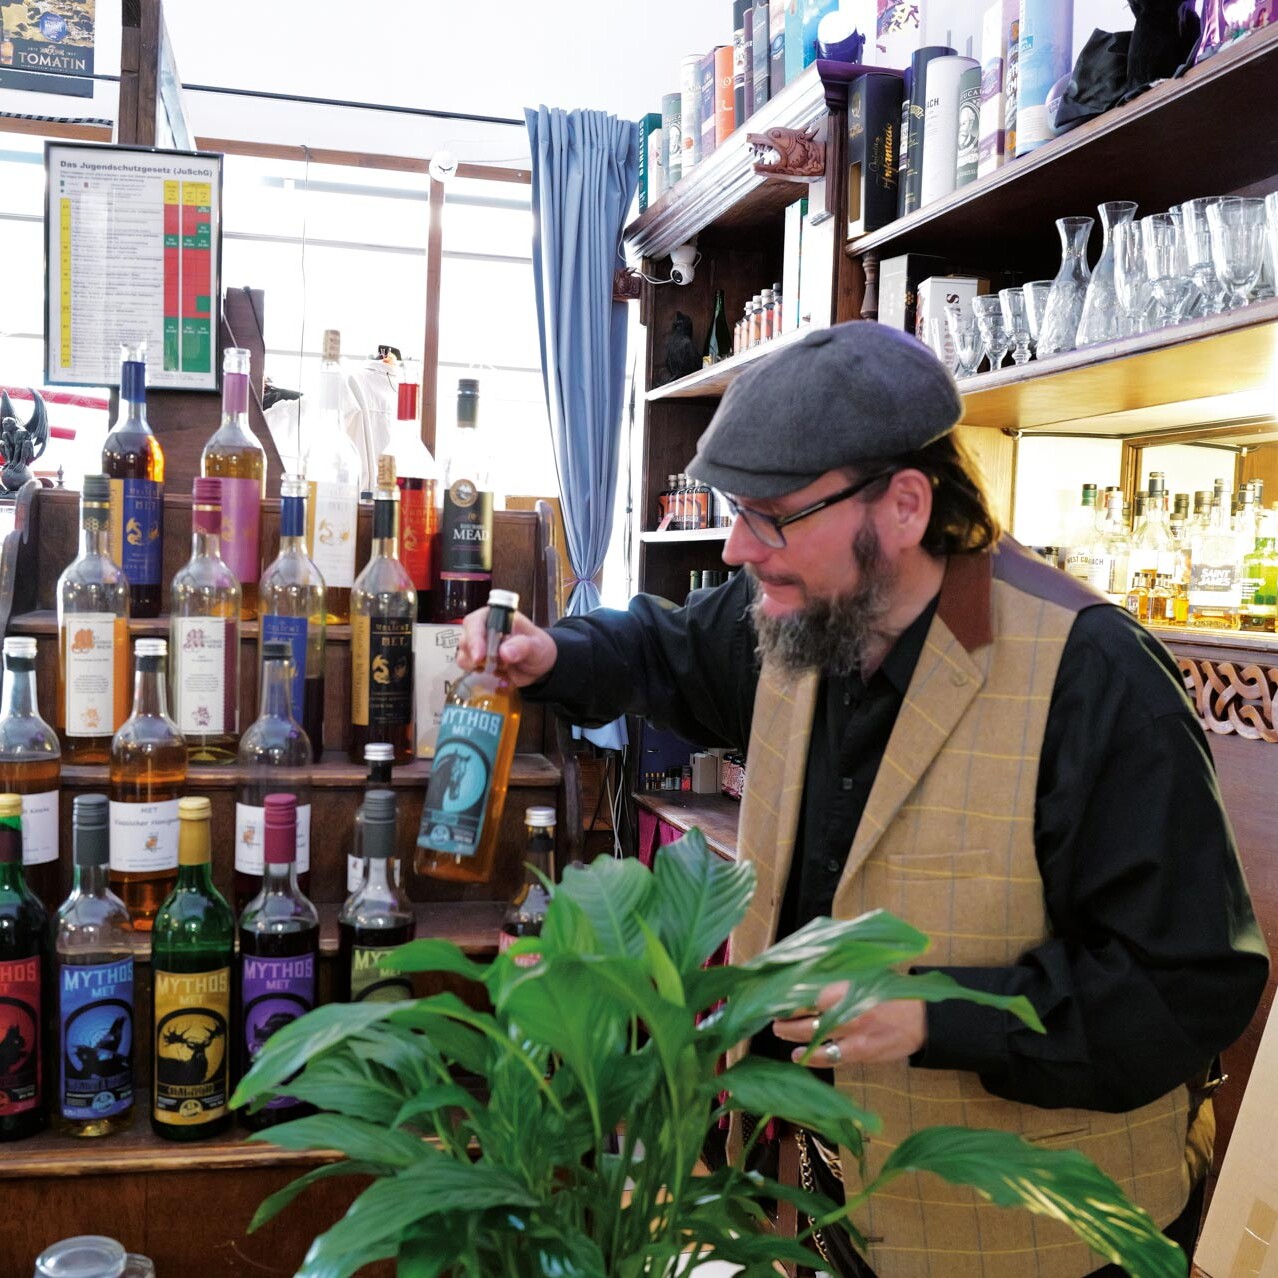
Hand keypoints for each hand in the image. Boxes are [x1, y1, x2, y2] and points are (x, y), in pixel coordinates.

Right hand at [457, 606, 558, 686]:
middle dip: (473, 656)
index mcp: (496, 617)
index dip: (474, 638)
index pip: (475, 622)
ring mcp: (479, 647)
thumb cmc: (538, 647)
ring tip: (498, 670)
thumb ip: (522, 646)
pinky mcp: (479, 663)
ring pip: (464, 656)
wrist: (540, 665)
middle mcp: (483, 629)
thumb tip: (504, 652)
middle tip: (487, 667)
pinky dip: (480, 676)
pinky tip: (498, 676)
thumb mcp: (536, 645)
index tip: (480, 656)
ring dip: (476, 667)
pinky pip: (470, 671)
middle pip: (465, 640)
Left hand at [772, 982, 925, 1068]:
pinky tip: (800, 1056)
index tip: (775, 996)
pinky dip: (813, 1058)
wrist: (923, 1019)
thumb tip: (810, 970)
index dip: (788, 998)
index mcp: (848, 989)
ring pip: (814, 1039)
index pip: (807, 994)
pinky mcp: (861, 1053)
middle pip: (806, 1018)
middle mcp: (848, 1012)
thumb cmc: (892, 992)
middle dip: (786, 1020)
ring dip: (794, 1037)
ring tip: (781, 1032)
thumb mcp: (866, 974)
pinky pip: (831, 1058)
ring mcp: (854, 1036)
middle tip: (775, 1017)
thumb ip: (840, 976)